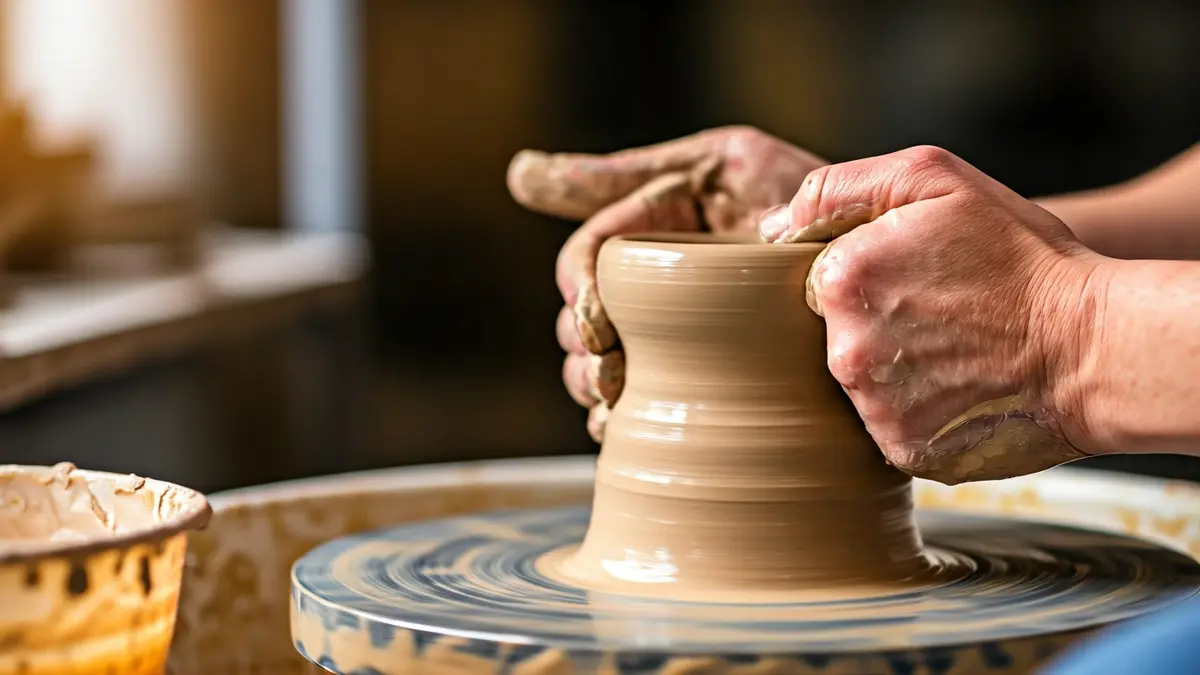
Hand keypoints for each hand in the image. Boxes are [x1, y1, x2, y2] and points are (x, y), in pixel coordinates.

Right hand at [508, 126, 826, 440]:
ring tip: (611, 406)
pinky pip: (640, 405)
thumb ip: (622, 174)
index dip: (578, 291)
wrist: (887, 260)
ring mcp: (673, 333)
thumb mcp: (723, 167)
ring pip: (598, 367)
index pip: (584, 258)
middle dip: (582, 350)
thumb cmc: (809, 199)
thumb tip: (518, 174)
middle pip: (578, 320)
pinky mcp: (698, 378)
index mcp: (652, 229)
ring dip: (592, 388)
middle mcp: (652, 283)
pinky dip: (622, 420)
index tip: (595, 325)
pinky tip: (624, 429)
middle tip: (608, 374)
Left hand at [759, 145, 1103, 483]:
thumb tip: (773, 227)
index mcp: (839, 280)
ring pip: (862, 382)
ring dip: (896, 368)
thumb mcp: (935, 180)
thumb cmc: (1021, 257)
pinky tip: (958, 388)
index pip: (817, 281)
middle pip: (835, 334)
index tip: (914, 277)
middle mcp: (844, 349)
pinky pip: (890, 425)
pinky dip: (918, 409)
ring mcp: (872, 407)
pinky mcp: (902, 449)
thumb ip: (839, 189)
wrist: (1093, 346)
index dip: (867, 275)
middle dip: (878, 322)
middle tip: (943, 315)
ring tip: (954, 350)